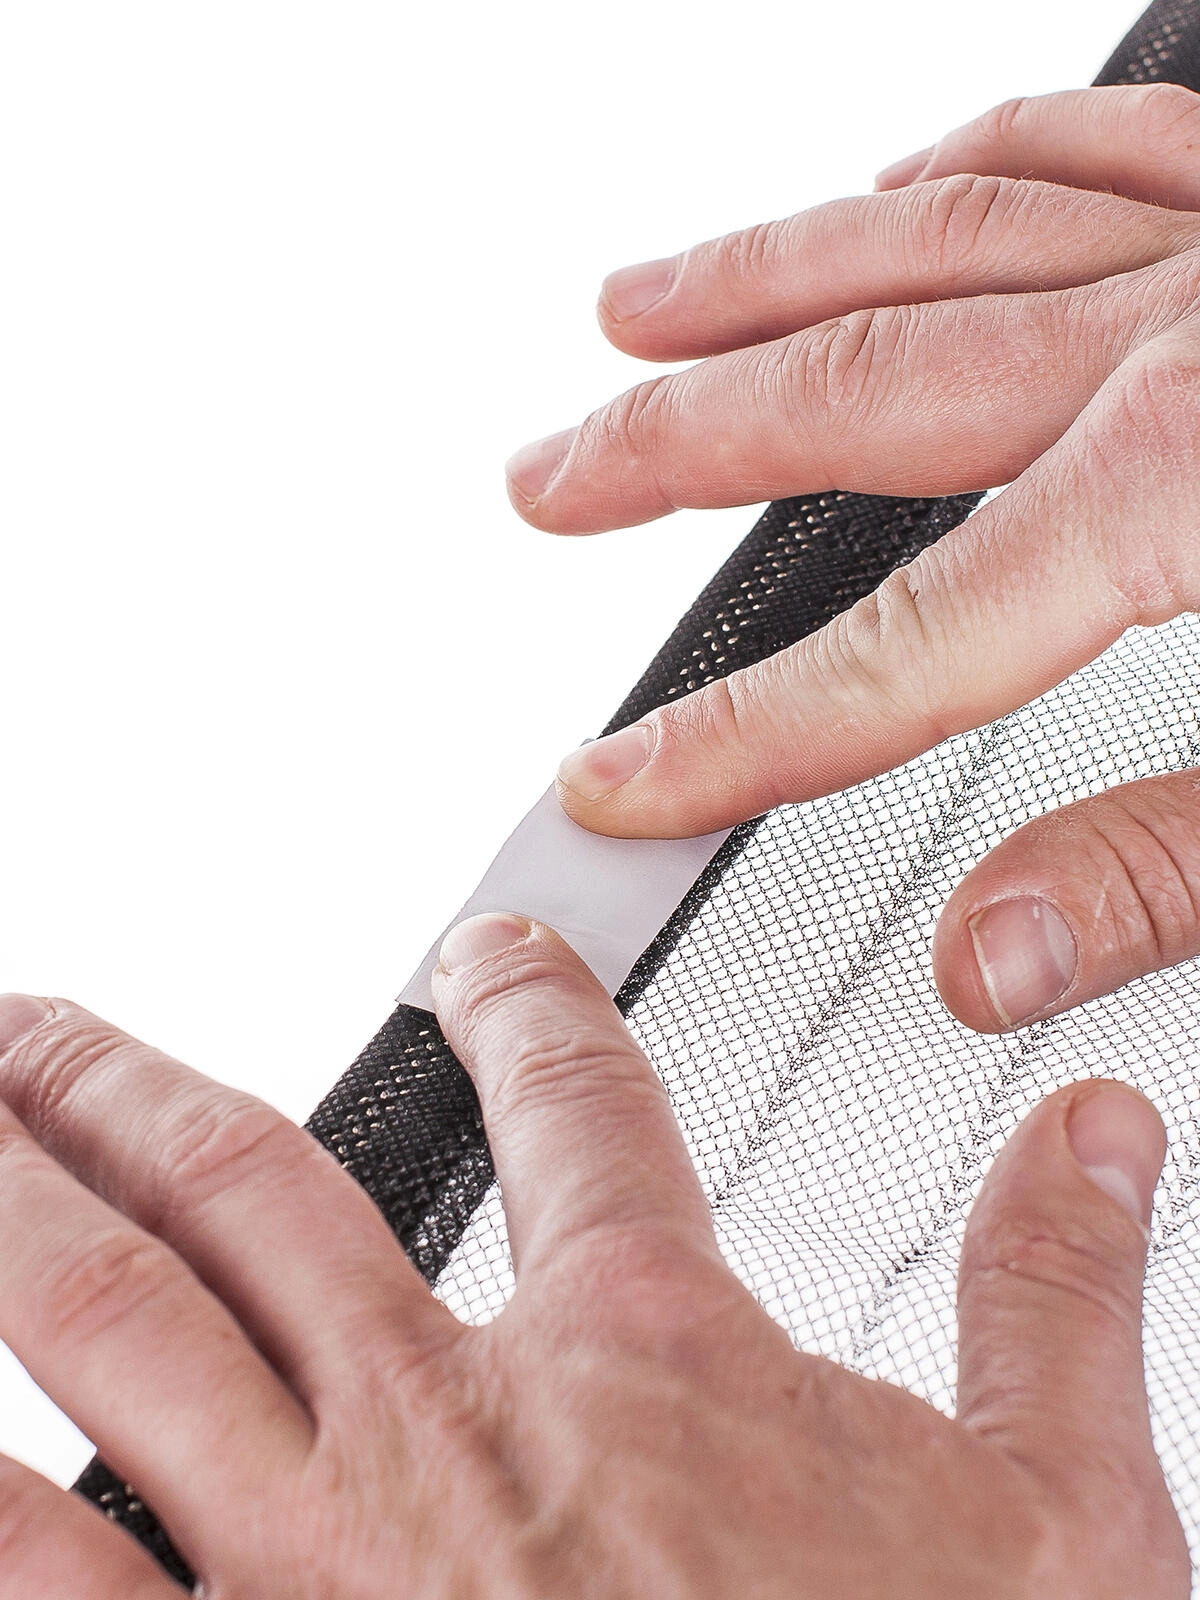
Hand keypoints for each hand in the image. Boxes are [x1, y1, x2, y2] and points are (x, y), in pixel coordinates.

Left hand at [0, 921, 1187, 1596]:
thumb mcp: (1067, 1524)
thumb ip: (1058, 1294)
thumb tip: (1093, 1131)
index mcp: (647, 1367)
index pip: (573, 1103)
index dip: (525, 1001)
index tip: (485, 957)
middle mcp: (454, 1438)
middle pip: (245, 1187)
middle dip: (120, 1086)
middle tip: (29, 1022)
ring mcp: (319, 1576)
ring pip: (113, 1322)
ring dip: (11, 1210)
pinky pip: (55, 1576)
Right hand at [507, 83, 1199, 1032]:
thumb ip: (1178, 862)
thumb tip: (996, 957)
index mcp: (1191, 495)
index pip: (899, 651)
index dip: (738, 737)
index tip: (622, 777)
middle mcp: (1180, 338)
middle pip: (852, 402)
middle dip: (667, 452)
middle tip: (543, 478)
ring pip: (929, 241)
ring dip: (755, 283)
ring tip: (629, 312)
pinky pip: (1082, 142)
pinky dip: (957, 170)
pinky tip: (885, 185)